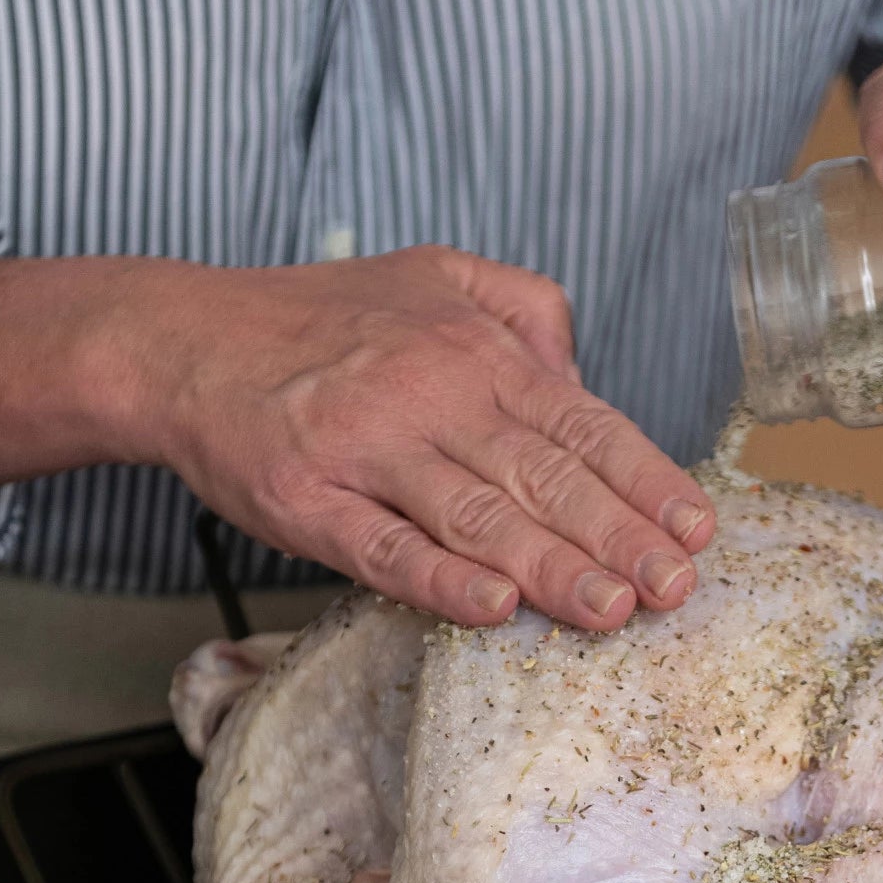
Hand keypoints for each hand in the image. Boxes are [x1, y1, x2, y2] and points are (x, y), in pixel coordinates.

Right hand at [72, 247, 713, 629]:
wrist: (186, 340)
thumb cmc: (325, 318)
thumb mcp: (439, 274)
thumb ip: (525, 309)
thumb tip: (583, 370)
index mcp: (476, 351)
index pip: (583, 424)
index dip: (646, 479)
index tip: (696, 528)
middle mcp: (431, 395)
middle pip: (544, 476)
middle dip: (619, 536)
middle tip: (675, 586)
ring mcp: (367, 449)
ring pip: (477, 515)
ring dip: (550, 566)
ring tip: (611, 608)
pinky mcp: (306, 499)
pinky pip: (381, 545)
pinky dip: (438, 576)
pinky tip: (492, 605)